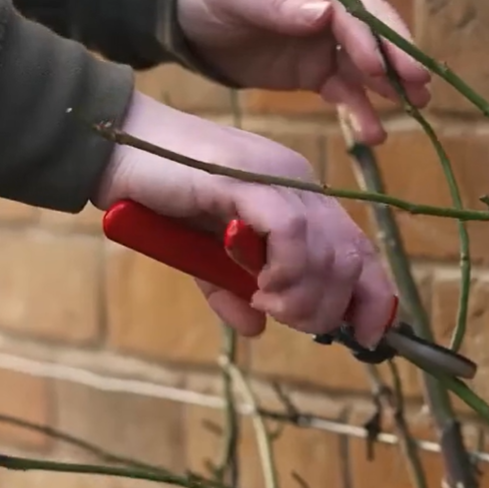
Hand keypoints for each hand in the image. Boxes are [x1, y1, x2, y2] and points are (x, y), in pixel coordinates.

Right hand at [93, 91, 396, 346]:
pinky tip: (260, 287)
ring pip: (327, 250)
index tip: (368, 336)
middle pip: (353, 256)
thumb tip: (257, 328)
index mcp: (299, 196)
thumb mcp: (203, 258)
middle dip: (333, 305)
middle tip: (297, 323)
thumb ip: (233, 290)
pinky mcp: (250, 181)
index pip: (359, 248)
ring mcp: (278, 179)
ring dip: (305, 296)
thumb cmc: (158, 198)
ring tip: (268, 303)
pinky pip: (291, 234)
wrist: (114, 151)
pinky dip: (285, 271)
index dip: (374, 297)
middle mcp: (300, 183)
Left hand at [175, 0, 430, 144]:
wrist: (186, 11)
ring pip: (366, 66)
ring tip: (414, 111)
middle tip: (421, 87)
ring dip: (390, 89)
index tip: (380, 67)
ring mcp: (325, 41)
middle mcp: (330, 7)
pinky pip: (345, 91)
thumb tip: (323, 14)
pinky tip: (374, 134)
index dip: (368, 37)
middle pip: (372, 33)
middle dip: (397, 60)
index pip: (351, 8)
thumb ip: (277, 3)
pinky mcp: (316, 71)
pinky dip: (360, 112)